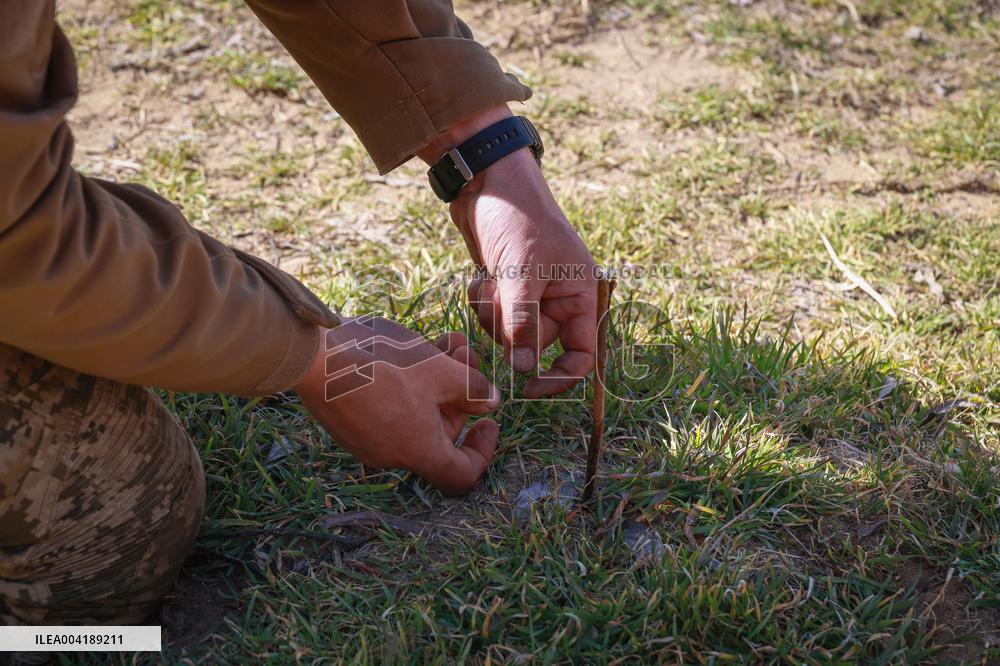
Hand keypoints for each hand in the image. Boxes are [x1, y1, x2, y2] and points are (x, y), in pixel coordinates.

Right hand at [294, 317, 500, 494]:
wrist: (312, 357)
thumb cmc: (381, 366)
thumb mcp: (440, 371)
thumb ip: (473, 389)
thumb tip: (491, 402)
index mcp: (418, 451)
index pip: (461, 474)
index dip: (483, 451)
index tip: (490, 422)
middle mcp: (390, 455)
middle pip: (440, 433)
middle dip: (459, 393)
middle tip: (464, 352)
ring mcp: (364, 439)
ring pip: (415, 414)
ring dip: (436, 380)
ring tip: (445, 341)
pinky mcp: (346, 421)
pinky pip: (387, 410)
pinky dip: (407, 384)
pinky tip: (411, 348)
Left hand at [419, 106, 598, 397]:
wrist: (486, 181)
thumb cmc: (516, 217)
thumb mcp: (521, 271)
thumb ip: (523, 322)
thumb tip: (524, 369)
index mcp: (581, 296)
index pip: (581, 355)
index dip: (559, 377)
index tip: (528, 388)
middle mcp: (560, 300)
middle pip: (536, 347)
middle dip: (511, 330)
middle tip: (498, 300)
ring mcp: (531, 295)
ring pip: (508, 335)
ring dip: (492, 316)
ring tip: (488, 282)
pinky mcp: (505, 289)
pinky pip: (492, 317)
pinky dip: (482, 303)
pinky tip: (479, 276)